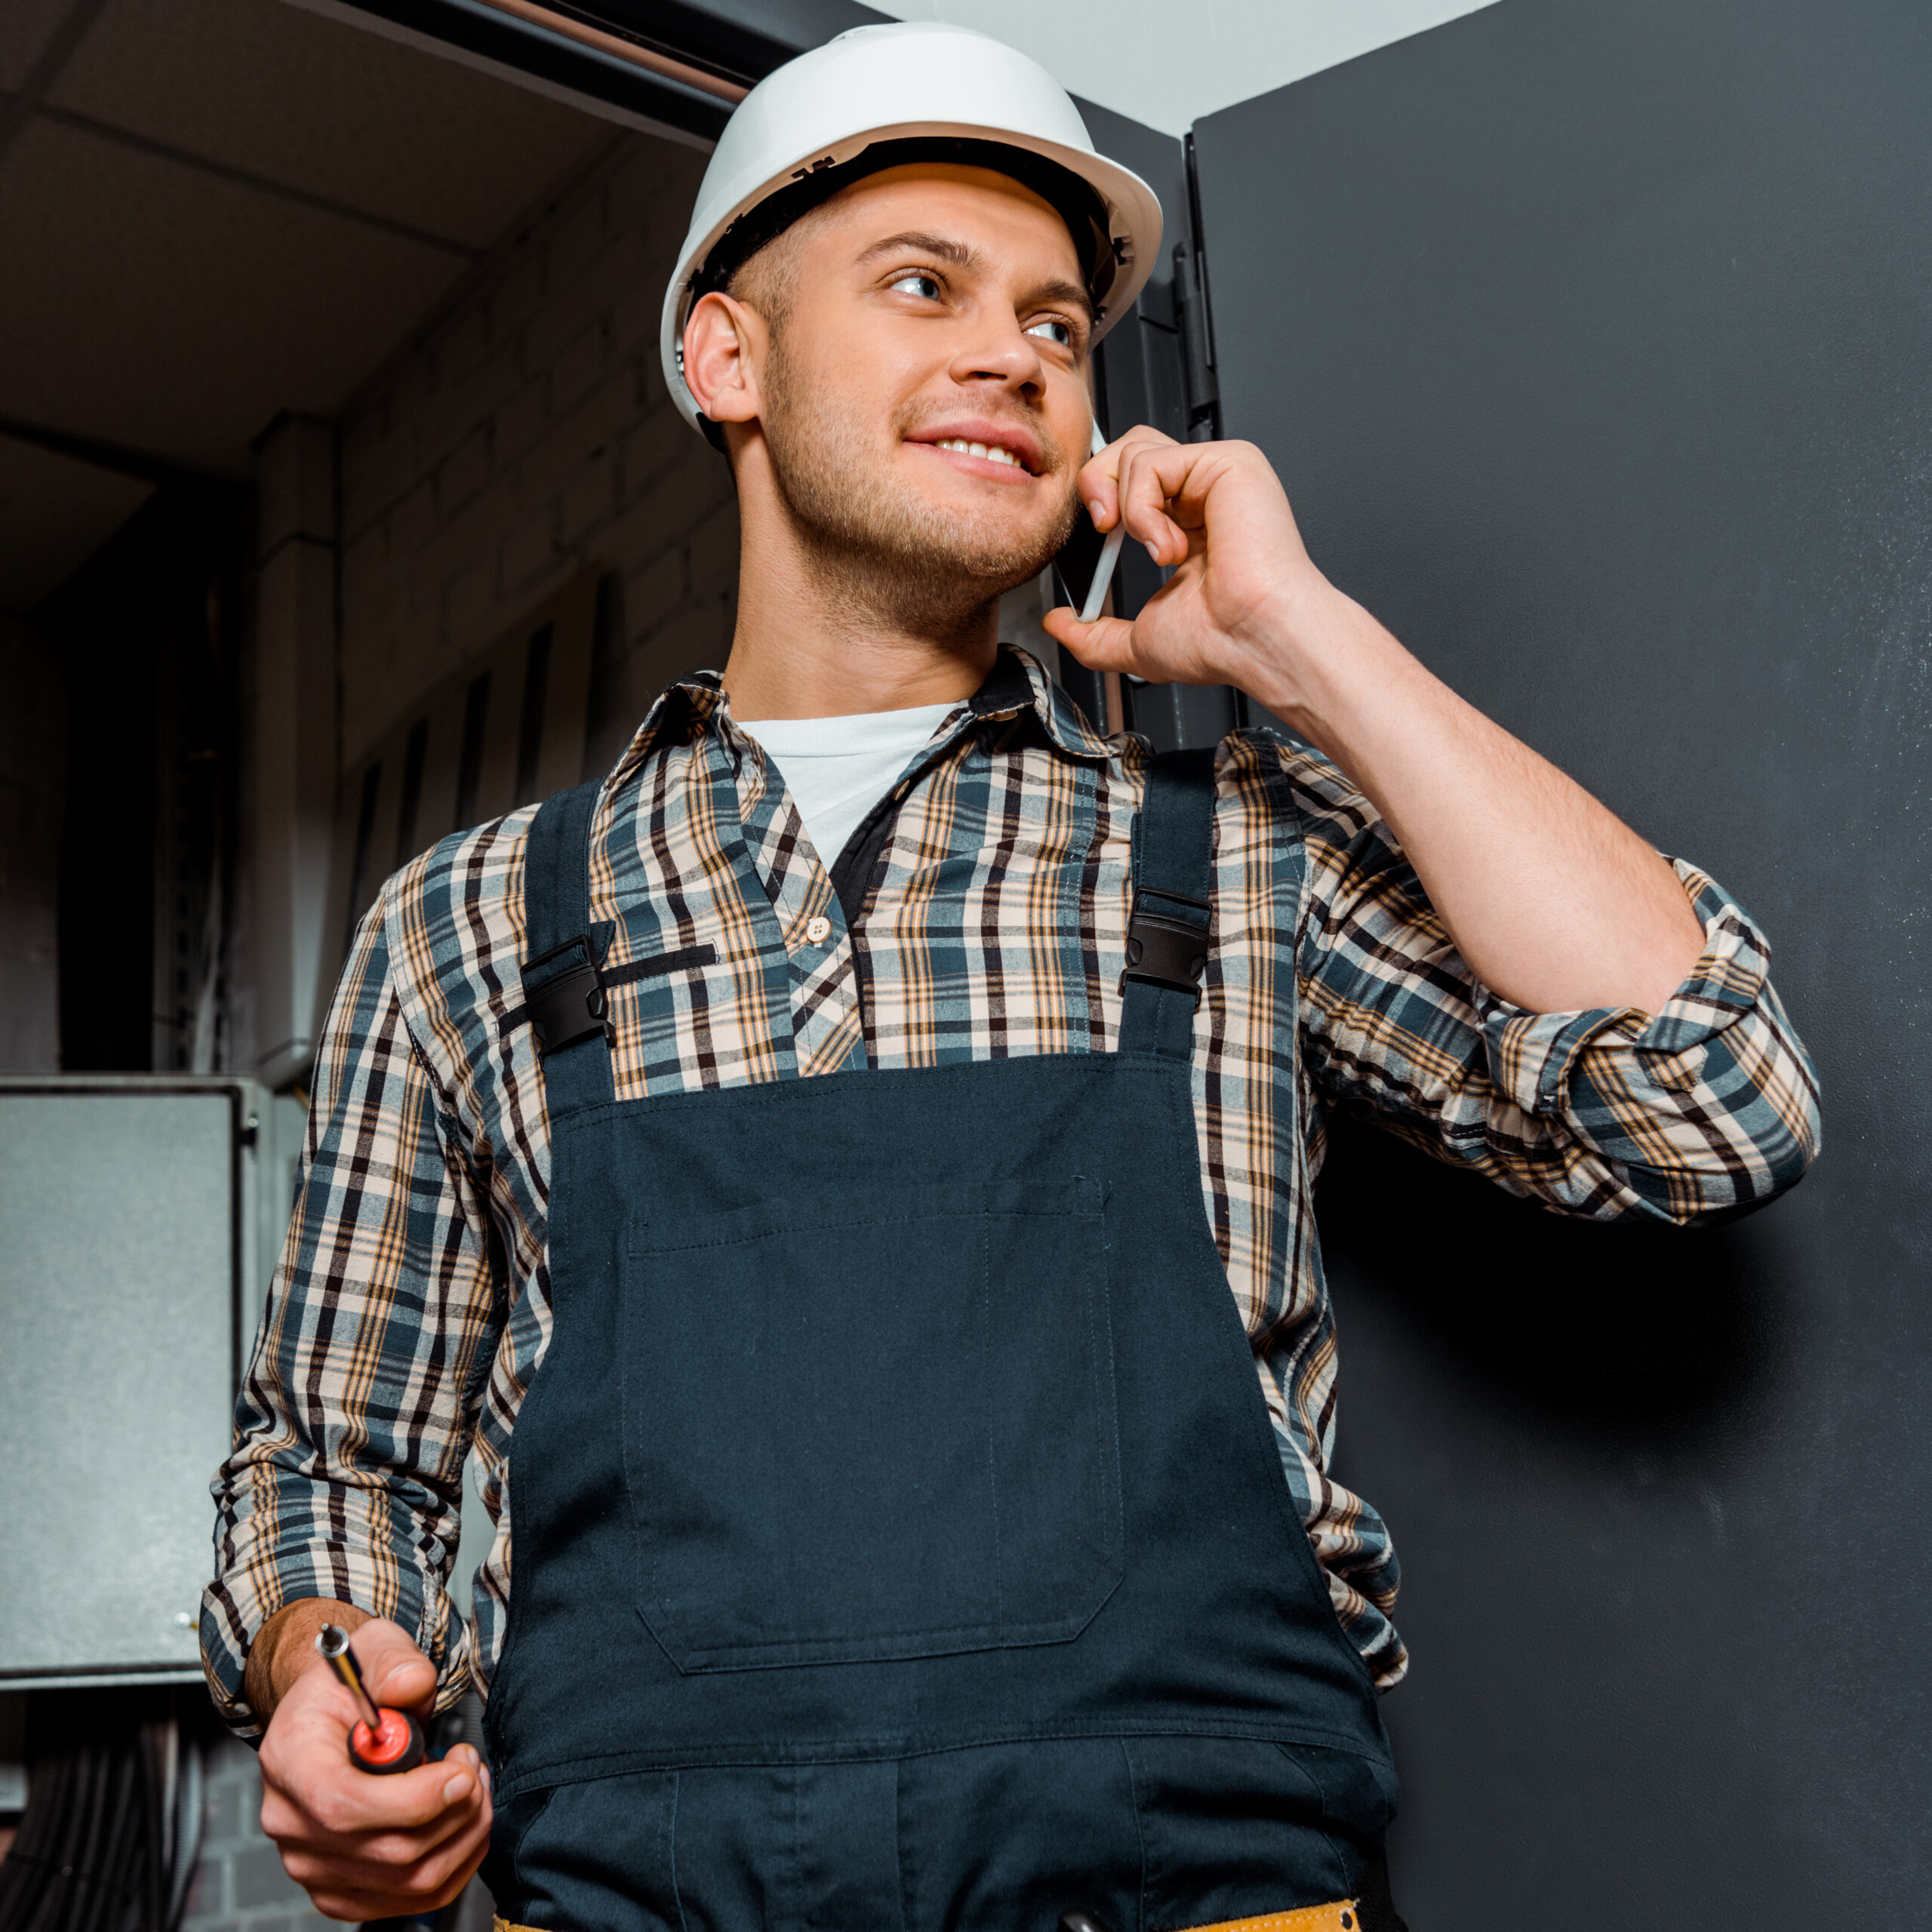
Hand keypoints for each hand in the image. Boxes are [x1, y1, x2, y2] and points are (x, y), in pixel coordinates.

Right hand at [255, 1611, 491, 1921]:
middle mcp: (290, 1824)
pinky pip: (410, 1899)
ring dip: (463, 1836)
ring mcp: (311, 1865)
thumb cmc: (351, 1683)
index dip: (414, 1799)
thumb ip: (397, 1664)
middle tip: (474, 1767)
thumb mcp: (374, 1649)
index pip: (343, 1807)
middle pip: (387, 1853)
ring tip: (472, 1787)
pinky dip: (454, 1863)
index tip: (461, 1769)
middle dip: (455, 1811)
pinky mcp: (339, 1890)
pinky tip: (461, 1820)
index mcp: (288, 1761)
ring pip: (408, 1882)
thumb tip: (412, 1686)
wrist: (329, 1713)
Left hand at [1042, 427, 1333, 694]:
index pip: (1131, 481)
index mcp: (1188, 525)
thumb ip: (1093, 634)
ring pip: (1135, 449)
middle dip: (1099, 487)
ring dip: (1130, 511)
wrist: (1256, 640)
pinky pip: (1152, 461)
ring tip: (1163, 553)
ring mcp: (1218, 474)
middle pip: (1129, 448)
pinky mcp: (1229, 462)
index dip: (1104, 501)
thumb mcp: (1139, 641)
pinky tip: (1173, 545)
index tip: (1104, 542)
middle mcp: (1204, 494)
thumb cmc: (1222, 641)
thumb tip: (1059, 625)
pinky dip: (1144, 509)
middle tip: (1108, 531)